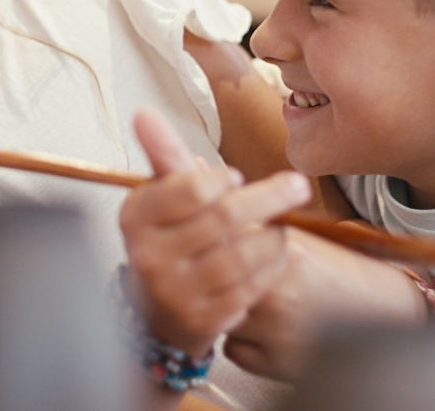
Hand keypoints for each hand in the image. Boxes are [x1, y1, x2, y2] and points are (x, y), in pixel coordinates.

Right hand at [119, 109, 310, 356]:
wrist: (157, 310)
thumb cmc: (168, 239)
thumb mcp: (159, 197)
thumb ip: (162, 155)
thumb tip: (145, 113)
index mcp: (136, 217)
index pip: (189, 189)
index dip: (221, 180)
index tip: (237, 176)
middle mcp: (148, 256)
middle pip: (223, 218)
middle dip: (269, 198)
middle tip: (298, 185)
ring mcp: (174, 292)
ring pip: (242, 255)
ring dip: (274, 237)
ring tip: (284, 226)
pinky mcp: (201, 321)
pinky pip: (250, 288)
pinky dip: (271, 268)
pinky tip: (276, 256)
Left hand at [223, 230, 427, 379]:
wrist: (382, 311)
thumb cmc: (340, 272)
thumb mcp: (298, 239)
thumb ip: (253, 225)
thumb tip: (205, 199)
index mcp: (284, 250)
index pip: (219, 240)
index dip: (213, 243)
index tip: (214, 244)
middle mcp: (278, 290)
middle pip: (214, 279)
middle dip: (217, 277)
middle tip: (233, 276)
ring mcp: (277, 330)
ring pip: (218, 315)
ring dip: (228, 310)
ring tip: (260, 306)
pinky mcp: (278, 363)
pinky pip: (231, 349)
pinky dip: (242, 343)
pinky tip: (267, 332)